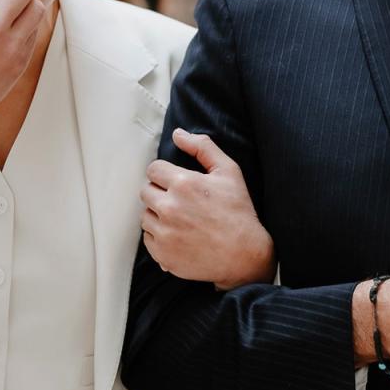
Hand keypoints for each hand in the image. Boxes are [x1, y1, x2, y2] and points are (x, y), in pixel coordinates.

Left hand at [140, 128, 275, 287]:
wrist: (244, 256)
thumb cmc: (238, 211)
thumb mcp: (229, 172)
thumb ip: (202, 148)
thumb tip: (177, 134)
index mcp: (183, 184)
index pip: (153, 169)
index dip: (165, 174)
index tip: (178, 183)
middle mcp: (169, 207)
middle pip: (145, 191)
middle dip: (160, 193)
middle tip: (181, 202)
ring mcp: (164, 233)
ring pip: (145, 215)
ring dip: (158, 215)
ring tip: (182, 220)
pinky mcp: (162, 254)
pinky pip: (148, 238)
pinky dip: (159, 236)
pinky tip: (179, 236)